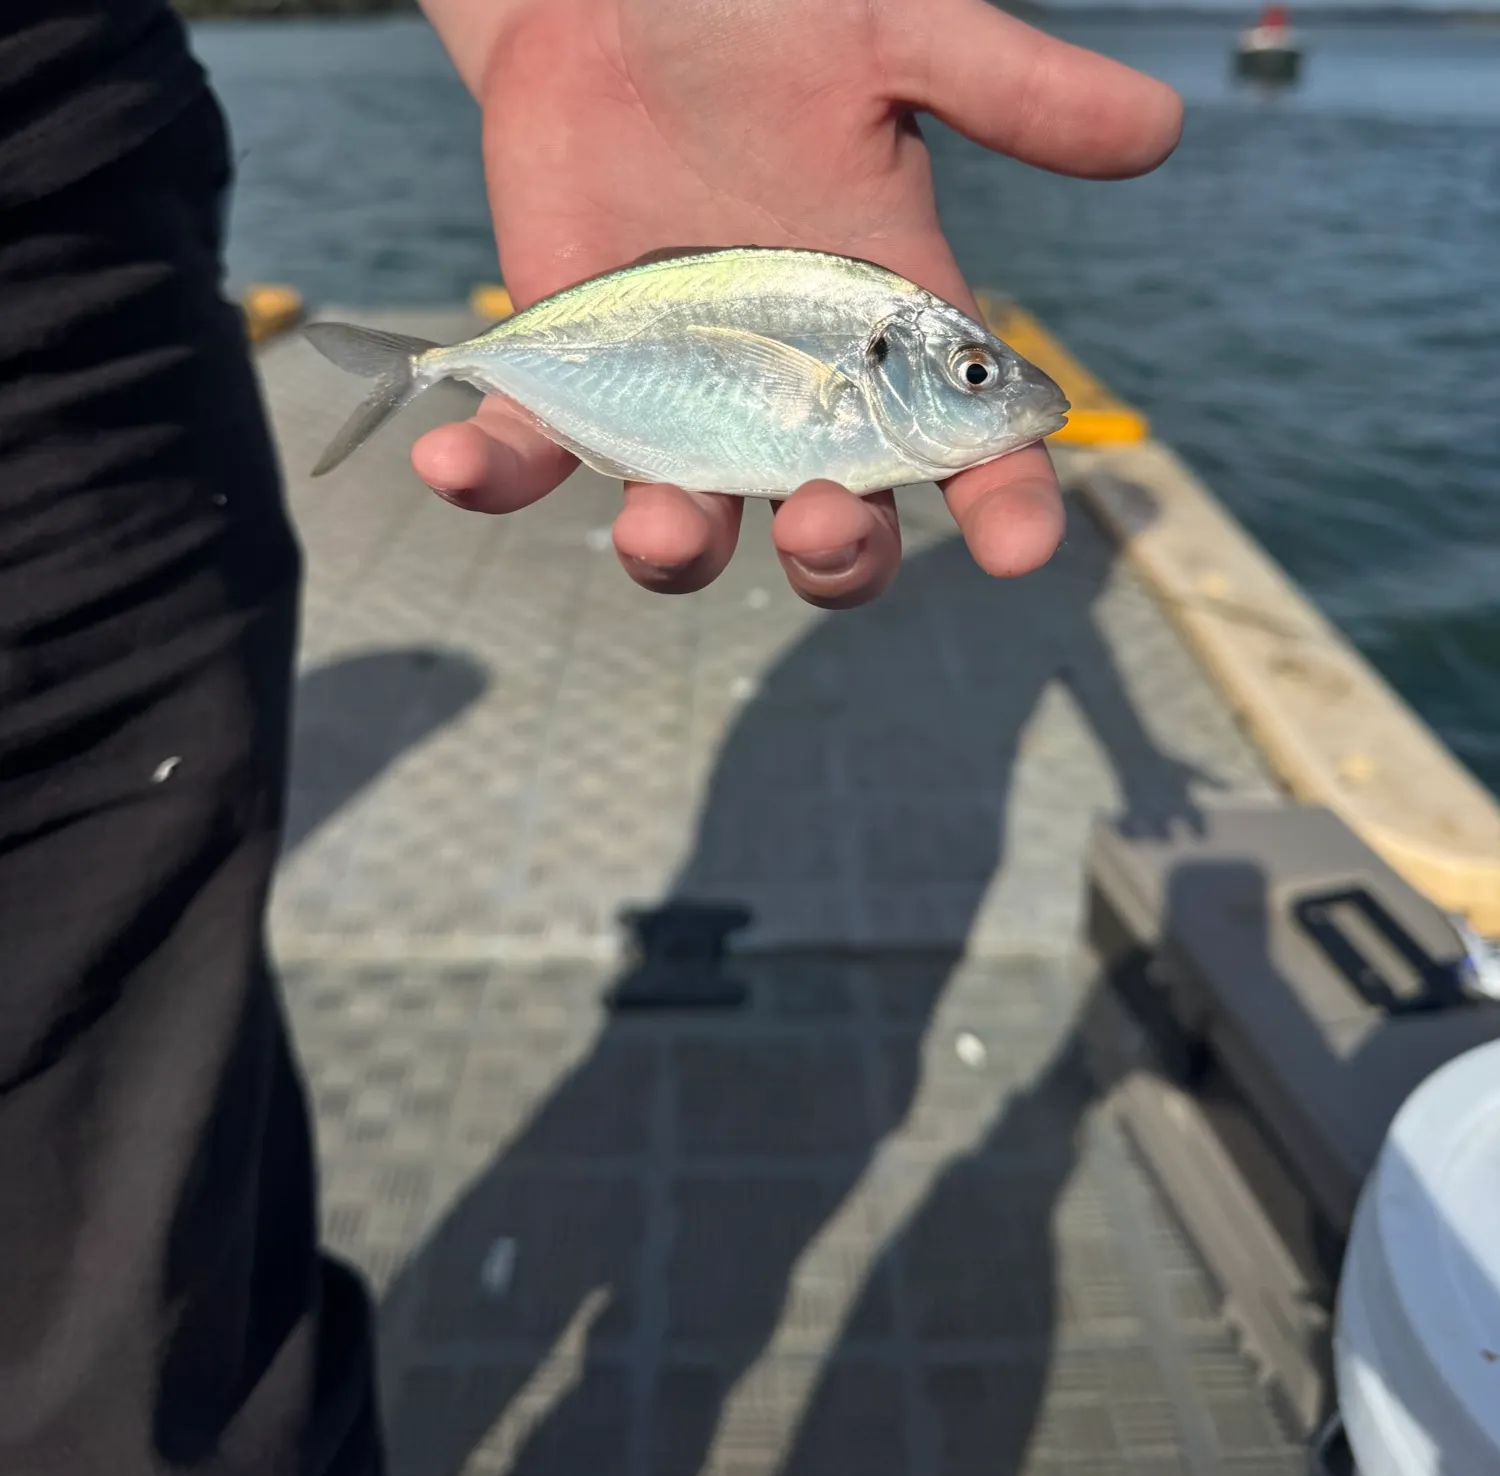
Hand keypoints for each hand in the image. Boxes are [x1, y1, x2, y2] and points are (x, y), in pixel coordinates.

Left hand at [414, 0, 1180, 607]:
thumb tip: (1160, 128)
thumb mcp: (891, 37)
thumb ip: (1007, 89)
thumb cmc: (761, 17)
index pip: (967, 454)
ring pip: (691, 526)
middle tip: (823, 518)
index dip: (1003, 509)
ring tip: (661, 528)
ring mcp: (676, 404)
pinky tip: (458, 466)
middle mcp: (788, 398)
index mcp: (884, 340)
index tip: (1022, 546)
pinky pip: (536, 455)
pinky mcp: (570, 381)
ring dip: (676, 548)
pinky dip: (495, 474)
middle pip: (835, 529)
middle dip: (835, 555)